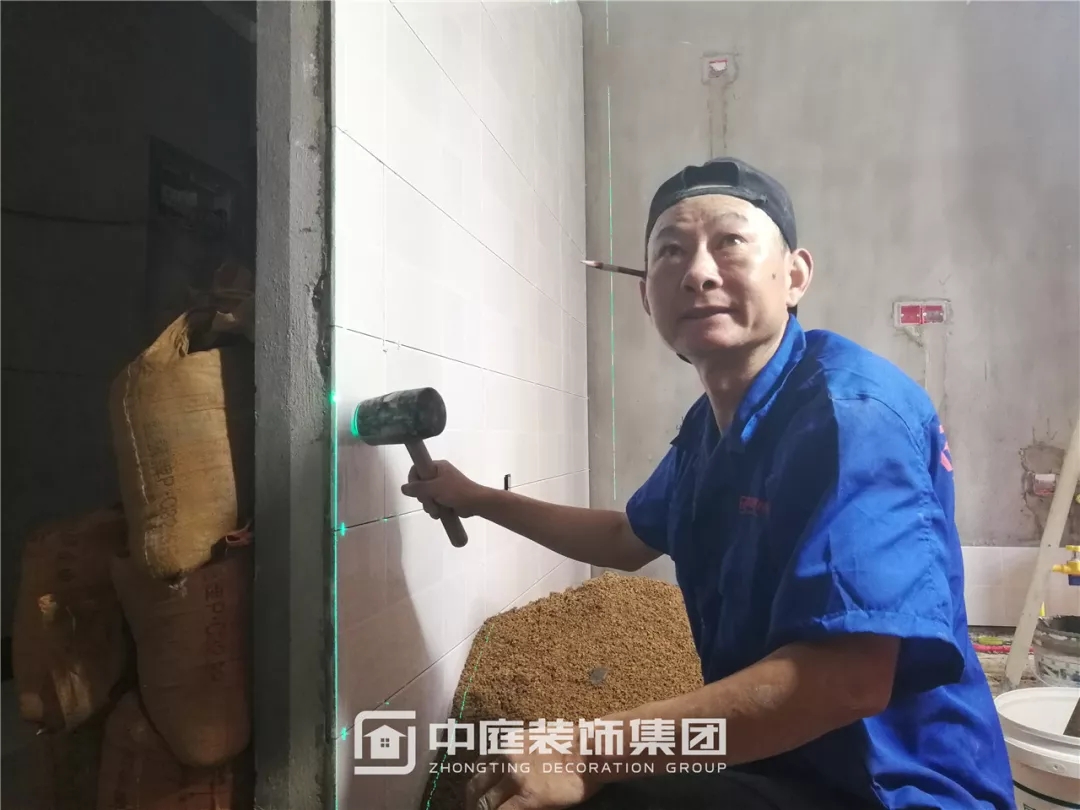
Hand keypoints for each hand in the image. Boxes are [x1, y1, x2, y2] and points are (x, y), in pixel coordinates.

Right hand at [400, 459, 486, 518]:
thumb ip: (418, 488)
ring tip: (435, 511)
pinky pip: (432, 502)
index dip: (413, 479)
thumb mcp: (435, 488)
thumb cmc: (456, 492)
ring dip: (428, 505)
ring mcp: (442, 486)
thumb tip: (403, 488)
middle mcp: (439, 474)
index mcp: (438, 466)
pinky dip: (434, 509)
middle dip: (423, 497)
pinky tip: (438, 514)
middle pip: (420, 484)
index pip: (417, 468)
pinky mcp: (445, 497)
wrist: (475, 503)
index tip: (415, 489)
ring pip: (425, 496)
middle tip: (428, 501)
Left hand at [465, 743, 598, 809]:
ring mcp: (514, 779)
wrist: (589, 751)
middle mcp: (504, 759)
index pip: (479, 767)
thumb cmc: (571, 743)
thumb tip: (509, 766)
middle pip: (476, 785)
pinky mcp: (526, 798)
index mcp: (507, 744)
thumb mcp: (536, 737)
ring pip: (484, 802)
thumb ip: (518, 749)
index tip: (476, 796)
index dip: (476, 786)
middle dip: (472, 801)